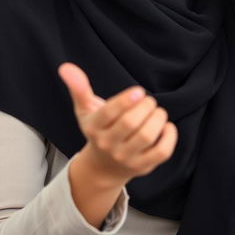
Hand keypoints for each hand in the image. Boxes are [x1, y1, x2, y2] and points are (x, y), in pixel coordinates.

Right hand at [58, 62, 177, 187]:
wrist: (103, 168)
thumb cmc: (97, 130)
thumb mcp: (85, 109)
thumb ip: (78, 87)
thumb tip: (65, 67)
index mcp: (94, 128)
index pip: (109, 114)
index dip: (125, 100)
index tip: (138, 91)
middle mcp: (109, 145)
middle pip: (131, 123)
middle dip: (145, 106)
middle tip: (147, 101)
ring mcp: (126, 158)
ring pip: (147, 136)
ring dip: (158, 117)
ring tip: (156, 111)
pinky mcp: (144, 166)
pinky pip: (162, 151)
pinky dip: (169, 135)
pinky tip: (165, 126)